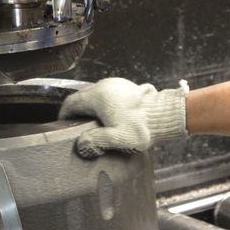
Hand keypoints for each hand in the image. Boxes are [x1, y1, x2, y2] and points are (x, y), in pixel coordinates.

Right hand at [59, 77, 188, 157]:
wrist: (166, 115)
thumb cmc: (142, 127)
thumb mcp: (116, 138)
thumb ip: (95, 141)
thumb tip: (80, 144)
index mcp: (98, 96)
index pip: (71, 103)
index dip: (64, 114)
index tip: (63, 124)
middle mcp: (105, 85)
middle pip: (82, 97)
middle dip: (78, 112)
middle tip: (78, 127)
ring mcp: (117, 84)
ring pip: (96, 95)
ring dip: (92, 108)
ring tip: (94, 123)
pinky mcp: (127, 87)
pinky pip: (109, 94)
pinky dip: (105, 104)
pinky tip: (110, 117)